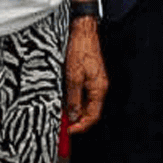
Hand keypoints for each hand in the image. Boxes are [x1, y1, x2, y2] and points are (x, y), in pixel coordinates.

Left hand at [63, 18, 107, 133]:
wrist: (83, 32)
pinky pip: (85, 94)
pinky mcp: (91, 76)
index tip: (69, 131)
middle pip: (90, 112)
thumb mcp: (73, 77)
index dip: (81, 126)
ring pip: (87, 103)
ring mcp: (96, 82)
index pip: (93, 117)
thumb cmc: (80, 51)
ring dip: (76, 110)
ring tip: (63, 112)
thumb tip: (74, 116)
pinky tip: (66, 99)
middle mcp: (100, 88)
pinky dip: (76, 100)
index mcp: (99, 90)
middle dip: (77, 120)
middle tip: (64, 125)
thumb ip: (74, 99)